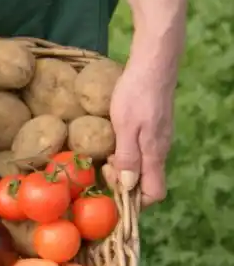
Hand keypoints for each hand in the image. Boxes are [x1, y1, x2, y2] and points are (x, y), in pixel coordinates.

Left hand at [105, 58, 175, 205]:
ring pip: (143, 167)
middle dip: (124, 182)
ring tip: (107, 152)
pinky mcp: (154, 130)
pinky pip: (142, 153)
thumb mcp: (125, 127)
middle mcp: (160, 151)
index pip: (154, 194)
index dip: (134, 200)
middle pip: (146, 183)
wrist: (152, 65)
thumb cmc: (136, 95)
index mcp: (155, 155)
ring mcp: (159, 140)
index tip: (113, 186)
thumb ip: (128, 157)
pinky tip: (113, 141)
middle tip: (105, 164)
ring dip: (123, 167)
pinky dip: (127, 154)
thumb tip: (127, 186)